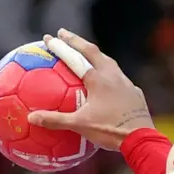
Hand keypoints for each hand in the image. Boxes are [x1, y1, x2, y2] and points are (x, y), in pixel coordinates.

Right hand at [26, 30, 154, 150]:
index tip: (48, 38)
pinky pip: (119, 77)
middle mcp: (112, 75)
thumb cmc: (110, 131)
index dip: (60, 47)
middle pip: (92, 51)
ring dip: (95, 54)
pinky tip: (108, 79)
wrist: (142, 140)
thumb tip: (31, 118)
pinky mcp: (135, 93)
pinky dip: (109, 73)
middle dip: (76, 41)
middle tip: (63, 34)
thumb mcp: (80, 126)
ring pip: (108, 61)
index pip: (75, 57)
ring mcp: (126, 83)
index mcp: (98, 79)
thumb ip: (55, 120)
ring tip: (85, 52)